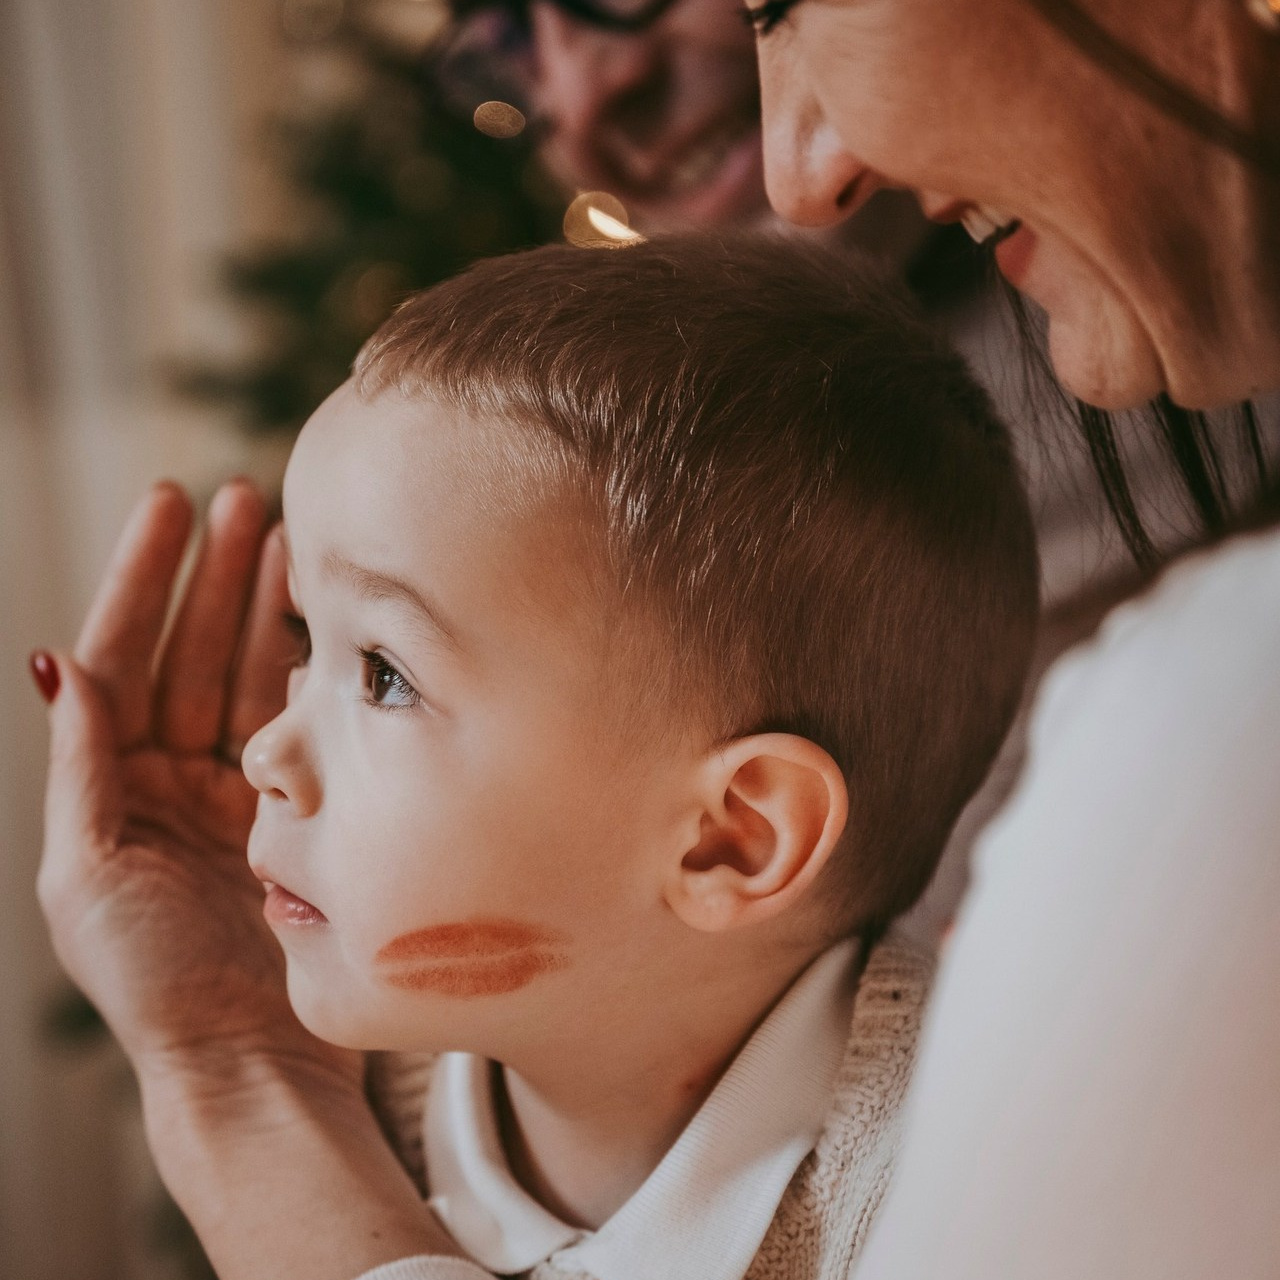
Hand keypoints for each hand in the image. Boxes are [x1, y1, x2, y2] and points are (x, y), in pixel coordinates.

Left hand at [35, 480, 358, 1091]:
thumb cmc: (156, 981)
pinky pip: (297, 725)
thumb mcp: (88, 872)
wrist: (253, 1058)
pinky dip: (305, 670)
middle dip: (213, 574)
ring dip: (263, 606)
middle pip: (191, 652)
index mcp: (111, 792)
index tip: (171, 507)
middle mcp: (171, 783)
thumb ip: (85, 766)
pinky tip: (317, 622)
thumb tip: (60, 664)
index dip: (144, 580)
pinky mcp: (297, 815)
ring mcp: (239, 795)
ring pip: (247, 677)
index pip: (124, 659)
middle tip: (245, 497)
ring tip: (286, 538)